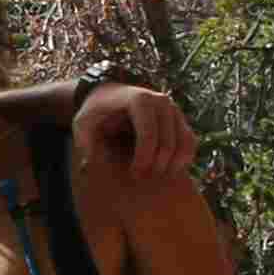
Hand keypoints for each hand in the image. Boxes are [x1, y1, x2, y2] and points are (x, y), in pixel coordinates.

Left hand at [78, 81, 199, 191]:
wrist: (110, 95)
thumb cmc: (96, 112)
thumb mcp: (83, 124)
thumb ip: (85, 144)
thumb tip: (90, 166)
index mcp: (140, 100)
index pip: (149, 135)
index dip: (143, 159)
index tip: (133, 174)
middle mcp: (162, 101)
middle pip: (168, 142)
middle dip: (156, 166)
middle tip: (140, 179)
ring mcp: (174, 109)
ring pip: (184, 143)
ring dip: (172, 166)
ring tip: (154, 178)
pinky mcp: (180, 119)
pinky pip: (190, 142)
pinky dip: (183, 160)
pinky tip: (166, 172)